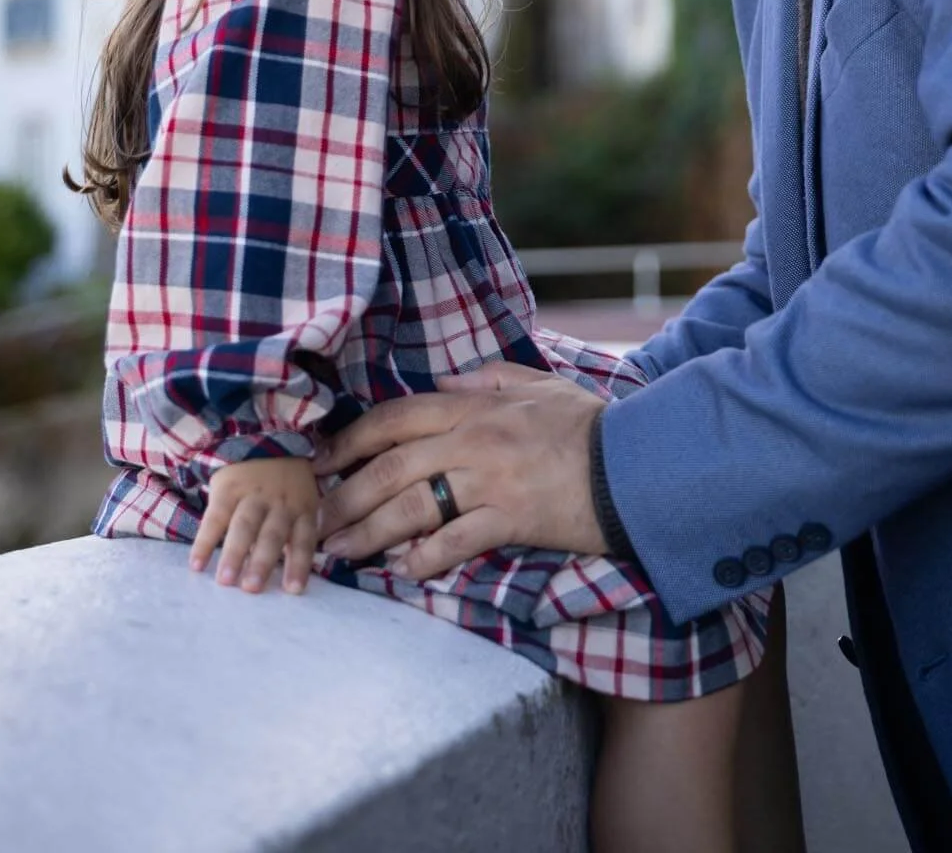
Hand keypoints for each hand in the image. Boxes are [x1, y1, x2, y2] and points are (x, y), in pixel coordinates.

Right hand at [190, 456, 318, 594]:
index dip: (299, 563)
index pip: (304, 538)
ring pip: (245, 525)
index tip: (293, 590)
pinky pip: (215, 517)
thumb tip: (289, 576)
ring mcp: (253, 495)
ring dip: (234, 553)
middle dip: (262, 561)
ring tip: (225, 581)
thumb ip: (296, 531)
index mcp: (302, 507)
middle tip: (251, 589)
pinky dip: (205, 541)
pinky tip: (196, 564)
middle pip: (272, 534)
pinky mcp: (227, 489)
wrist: (262, 436)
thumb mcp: (301, 499)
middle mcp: (280, 502)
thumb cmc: (285, 483)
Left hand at [313, 367, 607, 579]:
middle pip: (392, 467)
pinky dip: (425, 558)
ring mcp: (490, 480)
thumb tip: (446, 379)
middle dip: (346, 496)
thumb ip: (489, 379)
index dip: (352, 440)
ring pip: (412, 506)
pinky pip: (456, 540)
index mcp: (476, 406)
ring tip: (340, 553)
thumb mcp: (539, 384)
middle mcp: (474, 439)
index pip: (396, 419)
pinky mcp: (511, 518)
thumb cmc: (588, 424)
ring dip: (370, 533)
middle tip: (315, 521)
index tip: (322, 462)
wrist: (636, 462)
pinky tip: (403, 572)